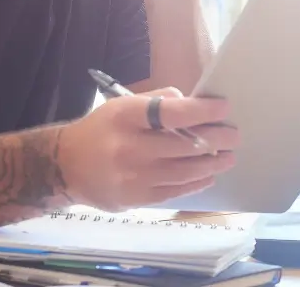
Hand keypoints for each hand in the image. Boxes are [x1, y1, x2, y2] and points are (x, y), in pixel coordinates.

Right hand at [58, 88, 237, 211]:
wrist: (65, 167)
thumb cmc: (101, 130)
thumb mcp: (120, 106)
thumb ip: (155, 102)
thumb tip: (191, 104)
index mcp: (125, 118)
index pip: (172, 113)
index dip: (202, 111)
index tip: (224, 108)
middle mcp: (129, 147)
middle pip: (184, 145)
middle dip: (216, 139)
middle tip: (234, 136)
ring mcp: (133, 177)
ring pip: (184, 171)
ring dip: (211, 164)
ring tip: (228, 157)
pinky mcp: (136, 199)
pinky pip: (175, 191)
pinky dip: (195, 182)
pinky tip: (208, 174)